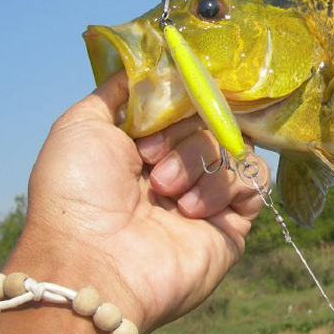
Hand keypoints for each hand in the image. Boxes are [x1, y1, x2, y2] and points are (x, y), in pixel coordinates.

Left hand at [8, 73, 266, 333]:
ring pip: (232, 147)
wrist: (95, 264)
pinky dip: (227, 185)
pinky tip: (194, 208)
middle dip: (181, 138)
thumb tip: (144, 68)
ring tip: (169, 195)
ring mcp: (206, 195)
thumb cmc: (79, 194)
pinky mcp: (233, 222)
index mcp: (144, 146)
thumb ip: (116, 92)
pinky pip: (254, 180)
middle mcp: (177, 168)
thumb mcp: (80, 126)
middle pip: (209, 121)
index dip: (173, 106)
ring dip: (199, 164)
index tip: (151, 123)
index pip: (182, 104)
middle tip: (150, 165)